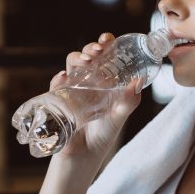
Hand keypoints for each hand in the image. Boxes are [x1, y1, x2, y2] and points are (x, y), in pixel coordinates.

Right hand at [48, 32, 143, 160]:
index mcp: (103, 79)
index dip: (104, 43)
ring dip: (76, 58)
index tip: (107, 39)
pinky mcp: (58, 100)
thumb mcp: (120, 115)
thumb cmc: (104, 133)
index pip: (104, 55)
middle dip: (90, 48)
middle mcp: (87, 81)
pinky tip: (63, 77)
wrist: (86, 154)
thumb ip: (129, 100)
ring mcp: (72, 89)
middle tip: (98, 51)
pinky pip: (55, 85)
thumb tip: (139, 81)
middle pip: (86, 56)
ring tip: (85, 61)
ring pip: (70, 66)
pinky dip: (58, 79)